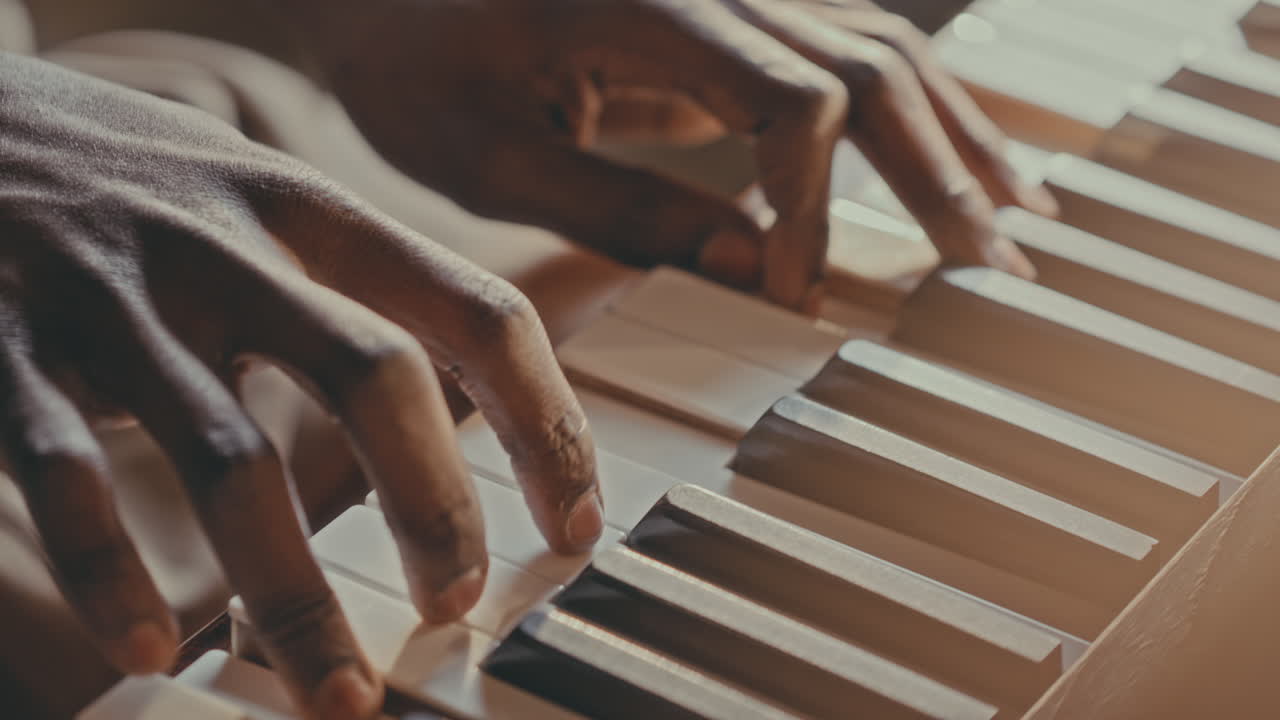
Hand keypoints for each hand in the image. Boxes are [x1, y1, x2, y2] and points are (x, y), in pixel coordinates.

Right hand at [0, 53, 602, 719]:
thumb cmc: (143, 181)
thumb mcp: (267, 196)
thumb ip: (356, 284)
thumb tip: (468, 398)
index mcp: (314, 209)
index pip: (477, 311)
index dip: (548, 423)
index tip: (577, 522)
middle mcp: (229, 245)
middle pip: (375, 379)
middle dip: (436, 508)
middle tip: (459, 602)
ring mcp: (117, 298)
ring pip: (231, 460)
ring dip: (294, 593)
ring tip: (342, 690)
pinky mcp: (7, 349)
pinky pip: (70, 476)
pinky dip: (112, 572)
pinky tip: (149, 648)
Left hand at [291, 0, 1051, 308]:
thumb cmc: (410, 67)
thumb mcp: (490, 162)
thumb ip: (625, 212)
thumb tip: (757, 268)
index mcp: (647, 5)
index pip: (794, 98)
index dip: (815, 205)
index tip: (799, 297)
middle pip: (870, 63)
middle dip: (937, 174)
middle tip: (992, 274)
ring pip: (880, 46)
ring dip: (951, 135)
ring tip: (1013, 219)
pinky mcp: (727, 13)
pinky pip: (847, 50)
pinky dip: (910, 111)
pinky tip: (955, 155)